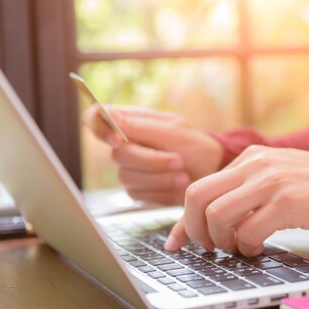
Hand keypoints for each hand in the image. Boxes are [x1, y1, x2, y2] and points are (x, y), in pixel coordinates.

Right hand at [82, 105, 222, 204]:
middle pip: (117, 155)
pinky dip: (161, 191)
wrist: (213, 171)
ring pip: (127, 177)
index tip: (117, 140)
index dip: (98, 128)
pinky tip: (178, 184)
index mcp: (131, 121)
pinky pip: (138, 194)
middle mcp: (126, 144)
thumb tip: (106, 114)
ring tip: (183, 173)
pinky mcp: (138, 189)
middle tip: (178, 160)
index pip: (94, 118)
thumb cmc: (196, 146)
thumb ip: (139, 126)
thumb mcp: (173, 131)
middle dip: (151, 161)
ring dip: (160, 177)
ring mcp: (131, 168)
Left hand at [164, 145, 308, 255]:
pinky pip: (248, 231)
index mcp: (249, 158)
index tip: (175, 243)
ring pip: (217, 216)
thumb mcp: (275, 177)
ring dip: (222, 241)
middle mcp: (255, 165)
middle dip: (194, 230)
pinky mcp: (287, 202)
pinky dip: (247, 246)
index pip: (199, 187)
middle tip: (210, 248)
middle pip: (197, 197)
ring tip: (239, 247)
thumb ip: (244, 190)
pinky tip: (259, 247)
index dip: (182, 221)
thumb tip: (211, 221)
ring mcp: (270, 182)